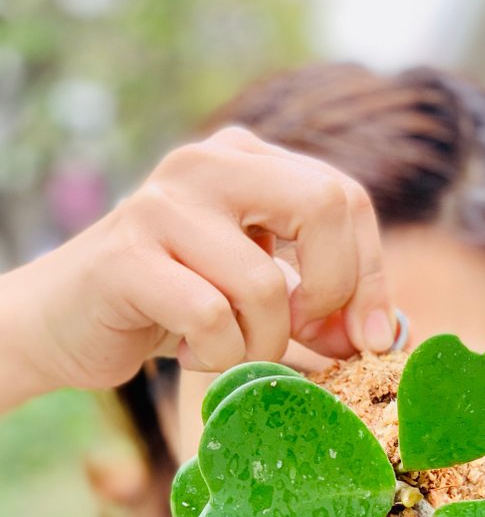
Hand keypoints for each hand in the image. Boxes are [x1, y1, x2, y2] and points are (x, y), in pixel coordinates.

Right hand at [0, 127, 394, 409]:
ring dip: (262, 345)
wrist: (67, 322)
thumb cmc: (176, 307)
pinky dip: (217, 356)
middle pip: (325, 204)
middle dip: (333, 292)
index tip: (369, 338)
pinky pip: (213, 319)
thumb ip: (320, 301)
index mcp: (248, 160)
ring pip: (267, 286)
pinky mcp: (128, 255)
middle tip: (304, 335)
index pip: (345, 198)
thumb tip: (386, 334)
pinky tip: (192, 351)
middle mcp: (209, 164)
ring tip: (230, 350)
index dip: (371, 276)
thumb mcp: (259, 293)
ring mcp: (164, 204)